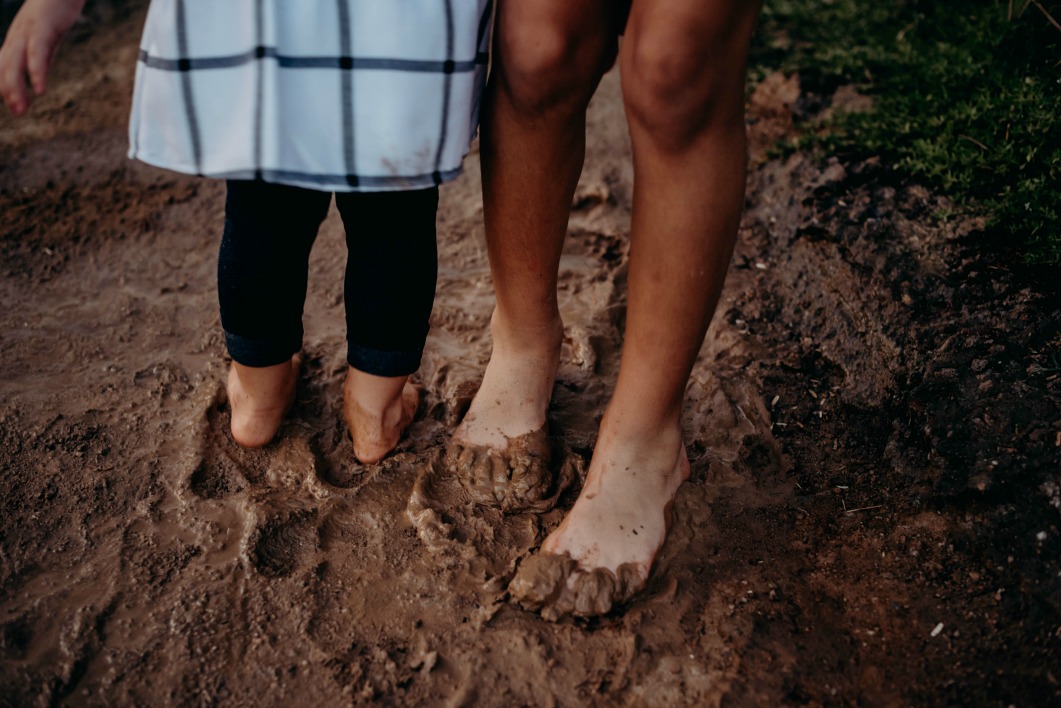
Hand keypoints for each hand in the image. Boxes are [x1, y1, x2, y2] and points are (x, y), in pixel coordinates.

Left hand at [0, 0, 86, 115]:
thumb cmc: (55, 8)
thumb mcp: (47, 36)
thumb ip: (42, 57)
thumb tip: (37, 78)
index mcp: (18, 39)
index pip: (5, 67)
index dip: (6, 87)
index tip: (14, 107)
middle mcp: (17, 36)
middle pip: (5, 67)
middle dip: (8, 92)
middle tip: (18, 113)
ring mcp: (27, 32)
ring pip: (14, 63)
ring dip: (16, 87)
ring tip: (21, 108)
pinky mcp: (41, 27)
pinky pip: (36, 53)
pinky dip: (36, 72)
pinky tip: (40, 88)